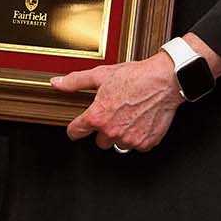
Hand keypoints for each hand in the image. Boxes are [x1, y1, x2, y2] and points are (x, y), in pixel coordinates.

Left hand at [50, 55, 183, 151]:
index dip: (75, 129)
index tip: (77, 129)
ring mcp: (129, 139)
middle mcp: (112, 131)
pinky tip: (141, 120)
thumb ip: (76, 81)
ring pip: (118, 144)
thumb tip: (57, 83)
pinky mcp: (145, 143)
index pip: (76, 132)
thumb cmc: (135, 76)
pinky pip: (137, 145)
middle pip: (99, 141)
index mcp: (98, 116)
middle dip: (104, 130)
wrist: (164, 80)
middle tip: (113, 114)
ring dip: (121, 134)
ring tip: (129, 116)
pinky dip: (138, 136)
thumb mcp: (101, 74)